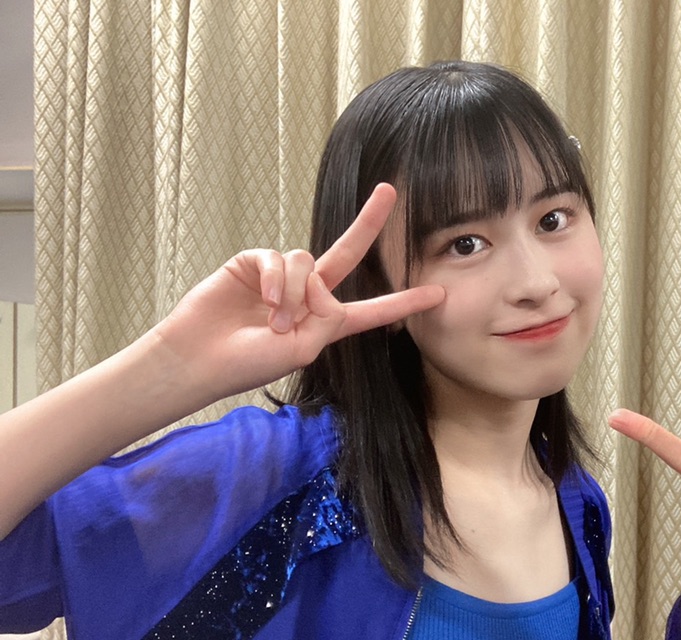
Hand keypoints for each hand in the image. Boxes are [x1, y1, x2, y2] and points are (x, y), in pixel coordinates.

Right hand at [152, 183, 444, 400]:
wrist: (200, 358)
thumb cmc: (250, 363)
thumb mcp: (303, 349)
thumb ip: (325, 317)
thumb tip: (320, 281)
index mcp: (326, 322)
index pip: (372, 310)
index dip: (403, 303)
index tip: (438, 294)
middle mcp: (308, 294)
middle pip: (347, 253)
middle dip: (369, 222)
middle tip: (389, 192)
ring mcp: (281, 277)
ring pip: (307, 262)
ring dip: (294, 293)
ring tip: (274, 321)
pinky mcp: (253, 263)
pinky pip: (278, 258)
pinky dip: (274, 280)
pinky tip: (261, 300)